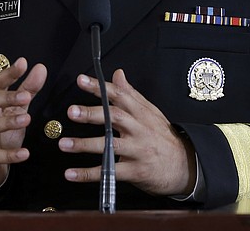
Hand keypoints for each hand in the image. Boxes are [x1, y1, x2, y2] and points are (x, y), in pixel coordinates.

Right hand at [0, 57, 46, 191]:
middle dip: (6, 97)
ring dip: (7, 122)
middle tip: (26, 96)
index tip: (22, 62)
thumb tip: (41, 68)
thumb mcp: (15, 110)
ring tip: (27, 119)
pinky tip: (25, 153)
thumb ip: (27, 90)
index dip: (8, 73)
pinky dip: (9, 155)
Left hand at [59, 68, 195, 196]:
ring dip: (84, 145)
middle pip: (114, 118)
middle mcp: (138, 129)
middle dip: (91, 114)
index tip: (81, 80)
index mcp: (140, 113)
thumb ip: (131, 94)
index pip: (118, 95)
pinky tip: (71, 174)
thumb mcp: (150, 112)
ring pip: (109, 146)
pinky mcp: (135, 172)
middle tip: (71, 111)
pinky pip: (109, 173)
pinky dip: (89, 174)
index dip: (99, 87)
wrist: (186, 166)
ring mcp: (137, 150)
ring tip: (63, 144)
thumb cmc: (163, 136)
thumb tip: (117, 74)